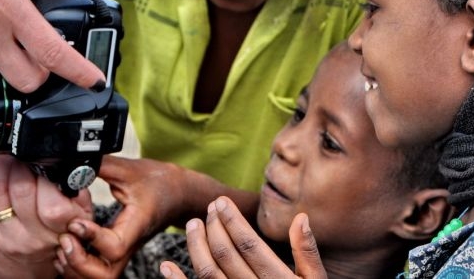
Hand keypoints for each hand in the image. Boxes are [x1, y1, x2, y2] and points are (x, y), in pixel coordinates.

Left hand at [0, 154, 92, 278]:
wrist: (31, 267)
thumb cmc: (60, 234)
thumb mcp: (83, 217)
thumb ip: (80, 191)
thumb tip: (73, 165)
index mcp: (61, 231)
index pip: (52, 204)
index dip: (48, 176)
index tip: (47, 157)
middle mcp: (33, 238)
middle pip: (21, 191)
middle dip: (22, 163)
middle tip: (26, 150)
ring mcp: (8, 236)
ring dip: (2, 165)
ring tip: (9, 151)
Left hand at [53, 157, 261, 277]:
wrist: (180, 193)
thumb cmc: (160, 182)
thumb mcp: (131, 169)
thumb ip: (100, 165)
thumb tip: (72, 161)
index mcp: (136, 226)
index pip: (115, 247)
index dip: (92, 239)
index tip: (76, 221)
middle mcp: (130, 244)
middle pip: (104, 276)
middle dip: (79, 264)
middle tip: (66, 240)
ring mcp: (124, 251)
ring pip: (99, 278)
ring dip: (76, 268)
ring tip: (65, 244)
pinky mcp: (117, 252)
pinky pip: (96, 271)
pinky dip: (78, 266)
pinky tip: (71, 245)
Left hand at [160, 196, 325, 278]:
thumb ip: (307, 252)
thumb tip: (300, 217)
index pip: (248, 244)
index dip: (232, 220)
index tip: (221, 201)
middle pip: (225, 254)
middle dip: (213, 227)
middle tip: (209, 208)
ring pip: (207, 273)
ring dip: (195, 246)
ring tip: (192, 224)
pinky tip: (166, 265)